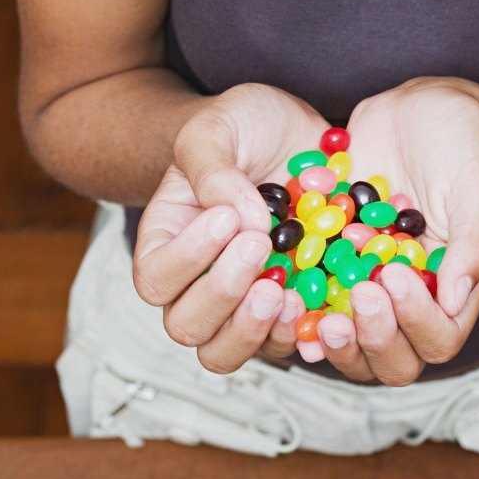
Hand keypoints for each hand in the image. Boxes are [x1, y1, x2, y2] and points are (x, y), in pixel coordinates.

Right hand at [133, 83, 328, 370]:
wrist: (293, 132)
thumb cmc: (241, 127)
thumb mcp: (218, 127)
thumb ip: (214, 168)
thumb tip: (238, 220)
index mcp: (168, 241)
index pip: (156, 277)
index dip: (186, 259)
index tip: (227, 218)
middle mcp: (198, 282)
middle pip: (187, 325)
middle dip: (222, 295)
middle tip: (258, 249)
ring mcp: (243, 300)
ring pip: (227, 351)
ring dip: (254, 329)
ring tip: (285, 290)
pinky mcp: (290, 305)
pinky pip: (286, 342)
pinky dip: (301, 331)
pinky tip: (321, 301)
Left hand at [314, 77, 478, 384]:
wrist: (420, 105)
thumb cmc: (462, 141)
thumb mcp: (477, 184)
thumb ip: (473, 242)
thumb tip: (457, 299)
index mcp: (453, 287)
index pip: (439, 339)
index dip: (415, 323)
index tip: (394, 276)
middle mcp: (410, 295)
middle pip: (391, 358)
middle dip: (370, 338)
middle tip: (354, 296)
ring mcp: (368, 281)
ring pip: (347, 339)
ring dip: (328, 333)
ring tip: (309, 300)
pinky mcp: (333, 260)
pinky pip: (312, 298)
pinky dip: (295, 301)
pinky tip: (277, 281)